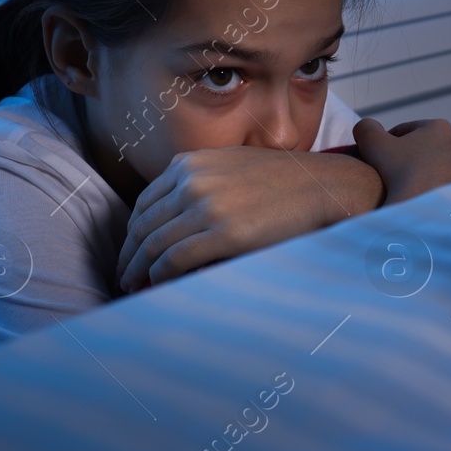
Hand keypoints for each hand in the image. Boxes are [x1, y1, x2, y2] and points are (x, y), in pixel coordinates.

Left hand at [117, 146, 382, 290]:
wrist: (325, 187)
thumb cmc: (284, 184)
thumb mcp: (233, 169)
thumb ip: (201, 184)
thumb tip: (176, 221)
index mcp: (192, 163)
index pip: (145, 203)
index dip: (132, 233)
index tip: (131, 252)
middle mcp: (193, 180)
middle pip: (143, 225)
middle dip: (129, 255)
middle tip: (125, 276)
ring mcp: (206, 206)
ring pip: (153, 245)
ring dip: (138, 270)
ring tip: (135, 287)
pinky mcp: (223, 233)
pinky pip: (174, 260)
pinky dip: (160, 276)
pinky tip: (159, 286)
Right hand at [352, 118, 450, 204]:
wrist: (428, 215)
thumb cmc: (401, 174)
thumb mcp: (373, 144)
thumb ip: (366, 128)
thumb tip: (366, 128)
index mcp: (440, 128)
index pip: (404, 132)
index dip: (384, 145)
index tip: (376, 161)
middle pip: (422, 151)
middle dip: (405, 161)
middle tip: (388, 177)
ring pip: (435, 170)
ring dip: (420, 177)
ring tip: (405, 191)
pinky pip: (444, 188)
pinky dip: (433, 192)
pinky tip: (419, 201)